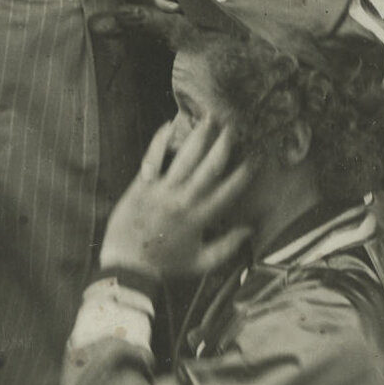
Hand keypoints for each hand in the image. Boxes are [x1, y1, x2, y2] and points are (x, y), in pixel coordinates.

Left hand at [99, 119, 255, 282]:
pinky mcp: (141, 186)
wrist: (128, 267)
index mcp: (200, 218)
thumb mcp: (202, 263)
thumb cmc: (166, 266)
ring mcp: (161, 191)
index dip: (244, 173)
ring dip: (198, 137)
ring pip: (184, 158)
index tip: (255, 156)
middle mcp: (183, 200)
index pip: (228, 190)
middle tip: (233, 126)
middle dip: (223, 145)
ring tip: (209, 118)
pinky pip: (152, 158)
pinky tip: (168, 124)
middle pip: (209, 167)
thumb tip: (249, 230)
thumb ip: (228, 247)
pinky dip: (160, 141)